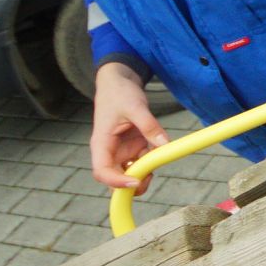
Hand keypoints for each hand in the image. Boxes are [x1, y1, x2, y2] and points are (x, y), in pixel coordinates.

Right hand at [90, 62, 169, 190]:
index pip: (102, 172)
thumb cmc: (119, 93)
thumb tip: (164, 144)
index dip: (116, 182)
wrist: (119, 82)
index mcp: (101, 143)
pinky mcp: (133, 147)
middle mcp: (110, 151)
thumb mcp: (135, 106)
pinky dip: (153, 159)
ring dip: (146, 171)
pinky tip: (159, 147)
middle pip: (116, 179)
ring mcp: (122, 151)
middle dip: (133, 183)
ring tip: (158, 155)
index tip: (135, 181)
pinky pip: (144, 160)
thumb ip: (149, 125)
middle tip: (151, 175)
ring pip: (132, 173)